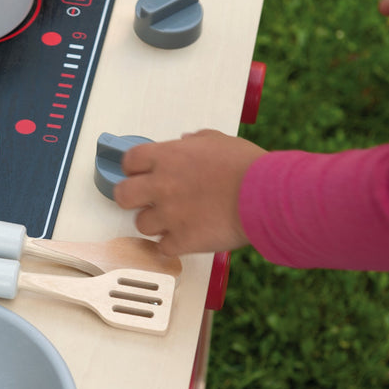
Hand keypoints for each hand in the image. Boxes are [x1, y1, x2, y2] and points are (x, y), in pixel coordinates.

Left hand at [114, 129, 266, 256]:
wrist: (265, 195)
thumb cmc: (248, 167)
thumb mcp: (220, 141)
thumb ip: (197, 140)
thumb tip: (188, 140)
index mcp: (168, 157)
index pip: (129, 161)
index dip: (134, 169)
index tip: (141, 173)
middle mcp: (161, 185)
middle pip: (123, 195)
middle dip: (132, 198)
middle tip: (146, 200)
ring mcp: (169, 215)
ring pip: (142, 224)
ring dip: (156, 223)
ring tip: (176, 220)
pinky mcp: (182, 240)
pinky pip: (163, 247)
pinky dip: (173, 245)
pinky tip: (187, 237)